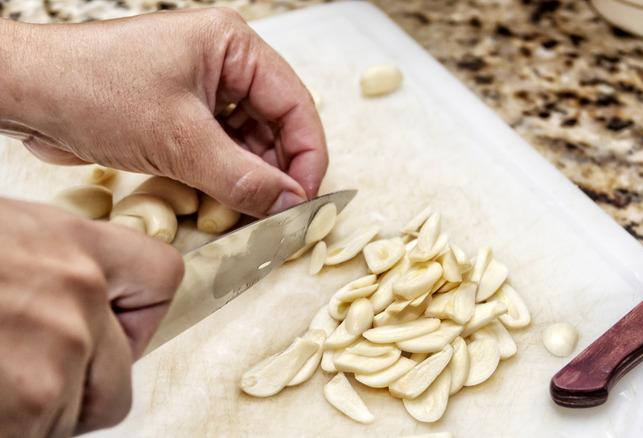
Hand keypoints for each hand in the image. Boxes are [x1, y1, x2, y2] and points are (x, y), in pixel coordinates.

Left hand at [0, 8, 326, 216]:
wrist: (24, 94)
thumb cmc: (91, 90)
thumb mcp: (178, 140)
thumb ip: (241, 177)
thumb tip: (289, 205)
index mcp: (232, 47)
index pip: (294, 104)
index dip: (307, 156)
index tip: (307, 200)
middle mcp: (223, 65)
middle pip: (276, 125)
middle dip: (279, 171)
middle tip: (281, 215)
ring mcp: (202, 91)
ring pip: (249, 143)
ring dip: (252, 179)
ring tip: (254, 215)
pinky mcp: (180, 116)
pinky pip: (220, 151)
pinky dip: (226, 180)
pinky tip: (227, 205)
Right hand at [0, 198, 182, 435]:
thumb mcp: (4, 236)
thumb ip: (50, 267)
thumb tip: (71, 296)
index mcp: (72, 242)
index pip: (161, 278)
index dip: (138, 316)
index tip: (114, 329)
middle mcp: (79, 292)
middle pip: (121, 375)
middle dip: (79, 388)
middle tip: (27, 377)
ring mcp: (58, 349)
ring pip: (76, 412)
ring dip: (36, 412)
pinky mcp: (31, 400)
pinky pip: (41, 434)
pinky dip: (15, 428)